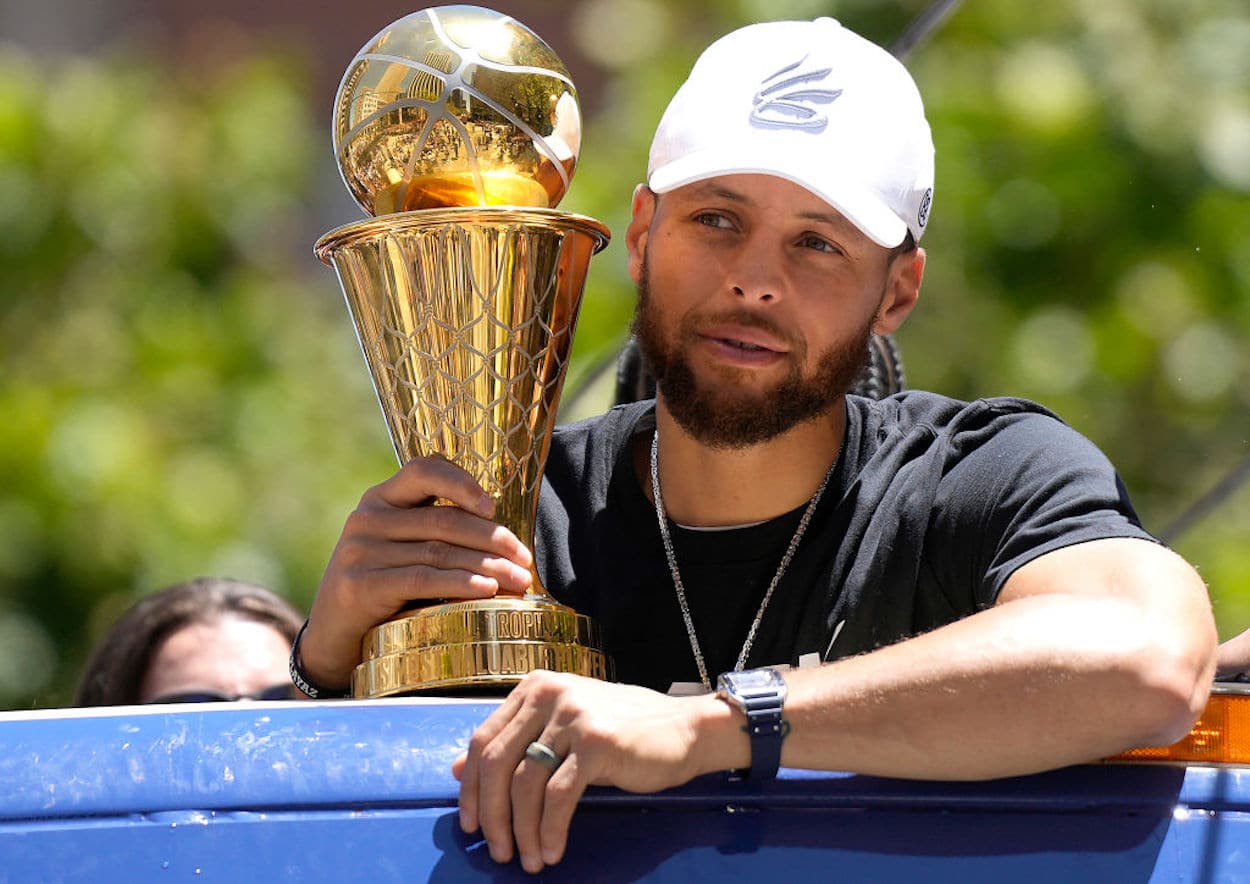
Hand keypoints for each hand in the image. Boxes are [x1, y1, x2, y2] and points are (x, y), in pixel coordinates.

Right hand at [299, 456, 534, 690]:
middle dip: (493, 539)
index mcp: (380, 499)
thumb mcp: (401, 550)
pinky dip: (460, 583)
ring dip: (488, 566)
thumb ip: (435, 533)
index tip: (493, 507)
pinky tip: (487, 590)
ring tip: (518, 580)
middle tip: (524, 560)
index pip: (423, 470)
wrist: (333, 636)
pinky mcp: (360, 585)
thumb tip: (505, 540)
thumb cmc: (382, 589)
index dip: (462, 483)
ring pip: (440, 551)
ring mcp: (360, 551)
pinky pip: (423, 579)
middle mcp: (367, 518)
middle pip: (444, 520)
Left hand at [453, 670, 733, 873]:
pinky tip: (553, 850)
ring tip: (529, 859)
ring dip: (521, 831)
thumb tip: (459, 770)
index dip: (472, 788)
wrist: (685, 729)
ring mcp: (573, 716)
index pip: (482, 740)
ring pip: (524, 784)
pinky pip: (559, 796)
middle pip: (496, 762)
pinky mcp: (596, 742)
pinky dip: (550, 830)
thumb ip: (515, 742)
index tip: (470, 823)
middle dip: (491, 815)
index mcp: (535, 688)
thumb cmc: (624, 731)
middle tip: (496, 850)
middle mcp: (549, 694)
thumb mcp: (563, 728)